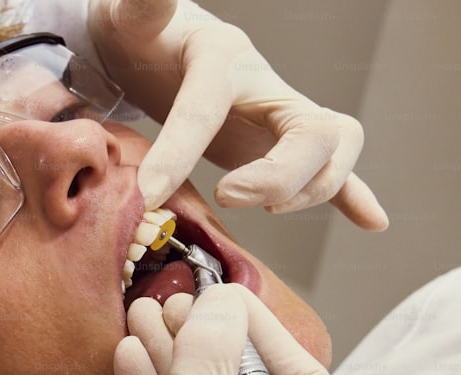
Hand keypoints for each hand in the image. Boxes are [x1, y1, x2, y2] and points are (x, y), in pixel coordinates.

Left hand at [89, 0, 387, 230]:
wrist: (162, 46)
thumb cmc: (145, 38)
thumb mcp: (136, 20)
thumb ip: (146, 4)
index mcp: (223, 56)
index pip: (209, 106)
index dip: (179, 152)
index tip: (150, 194)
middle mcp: (266, 85)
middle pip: (311, 132)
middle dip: (276, 176)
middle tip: (225, 196)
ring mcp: (282, 114)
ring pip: (333, 150)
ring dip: (311, 188)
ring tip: (265, 208)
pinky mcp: (284, 141)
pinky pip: (328, 169)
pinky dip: (351, 195)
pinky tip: (371, 221)